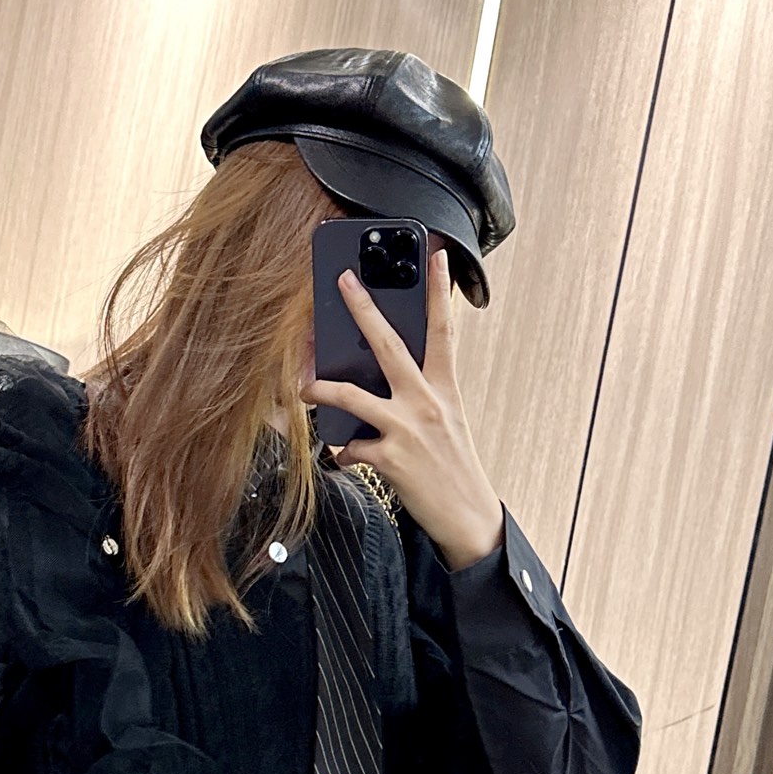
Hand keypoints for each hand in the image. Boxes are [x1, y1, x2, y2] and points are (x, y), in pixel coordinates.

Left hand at [299, 246, 503, 569]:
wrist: (467, 516)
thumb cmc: (452, 466)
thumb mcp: (446, 420)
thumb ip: (418, 394)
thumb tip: (378, 376)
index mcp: (444, 388)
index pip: (444, 331)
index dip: (440, 292)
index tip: (437, 257)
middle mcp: (427, 402)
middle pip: (390, 345)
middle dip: (365, 309)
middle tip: (344, 280)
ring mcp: (408, 429)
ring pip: (353, 395)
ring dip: (322, 388)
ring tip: (305, 387)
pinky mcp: (391, 458)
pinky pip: (351, 447)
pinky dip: (344, 452)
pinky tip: (349, 458)